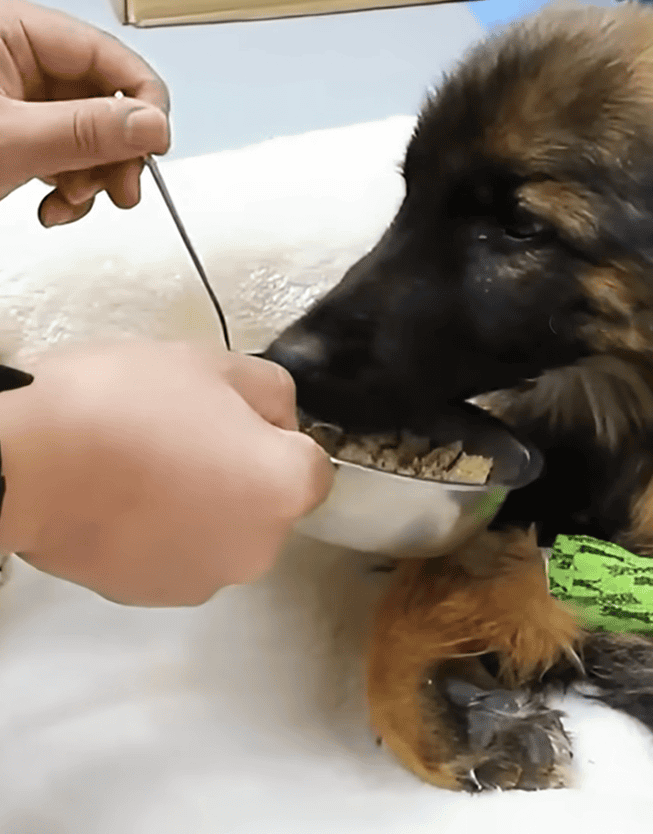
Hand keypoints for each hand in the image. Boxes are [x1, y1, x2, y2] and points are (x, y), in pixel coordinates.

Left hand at [0, 0, 169, 224]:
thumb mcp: (9, 141)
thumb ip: (85, 131)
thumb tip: (155, 126)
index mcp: (10, 28)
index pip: (104, 52)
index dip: (140, 99)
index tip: (155, 147)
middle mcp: (17, 55)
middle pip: (100, 96)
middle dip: (114, 150)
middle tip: (121, 193)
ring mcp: (15, 95)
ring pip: (85, 131)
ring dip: (91, 176)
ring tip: (71, 205)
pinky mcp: (11, 129)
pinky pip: (60, 151)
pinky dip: (68, 184)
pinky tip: (53, 210)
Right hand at [0, 341, 333, 605]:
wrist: (30, 459)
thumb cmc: (131, 402)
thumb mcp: (216, 364)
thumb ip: (273, 392)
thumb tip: (280, 420)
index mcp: (284, 490)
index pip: (312, 465)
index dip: (277, 435)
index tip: (234, 418)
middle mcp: (258, 550)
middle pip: (266, 503)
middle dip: (240, 472)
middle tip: (185, 435)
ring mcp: (202, 581)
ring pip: (220, 531)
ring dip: (201, 506)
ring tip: (144, 466)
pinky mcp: (148, 598)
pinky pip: (175, 555)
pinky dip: (160, 534)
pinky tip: (119, 499)